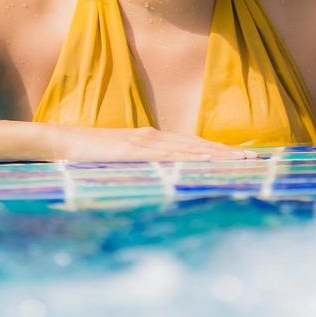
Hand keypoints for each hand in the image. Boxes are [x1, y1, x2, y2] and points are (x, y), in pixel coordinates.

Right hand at [50, 125, 259, 162]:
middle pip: (197, 145)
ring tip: (241, 161)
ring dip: (216, 155)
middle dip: (227, 153)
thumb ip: (139, 165)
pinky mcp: (132, 151)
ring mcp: (143, 143)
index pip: (192, 145)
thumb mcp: (119, 161)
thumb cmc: (87, 155)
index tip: (242, 157)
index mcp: (150, 140)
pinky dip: (187, 159)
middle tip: (256, 159)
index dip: (218, 151)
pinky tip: (203, 163)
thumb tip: (159, 178)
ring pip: (187, 149)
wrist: (59, 142)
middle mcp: (152, 138)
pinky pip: (165, 157)